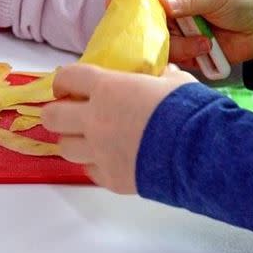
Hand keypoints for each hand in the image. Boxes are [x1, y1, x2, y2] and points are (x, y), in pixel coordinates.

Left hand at [42, 63, 196, 193]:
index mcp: (107, 89)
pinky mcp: (110, 178)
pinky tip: (110, 158)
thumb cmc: (187, 109)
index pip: (67, 78)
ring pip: (64, 148)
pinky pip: (89, 170)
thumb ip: (162, 77)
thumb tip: (164, 74)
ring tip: (89, 139)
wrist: (200, 152)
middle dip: (56, 113)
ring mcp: (99, 152)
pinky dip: (94, 164)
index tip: (67, 86)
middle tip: (69, 114)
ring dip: (73, 140)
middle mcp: (94, 120)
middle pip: (52, 117)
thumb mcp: (175, 81)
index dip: (63, 81)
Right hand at [119, 0, 252, 65]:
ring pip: (155, 38)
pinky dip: (185, 55)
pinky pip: (169, 54)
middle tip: (169, 29)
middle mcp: (169, 0)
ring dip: (178, 43)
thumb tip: (162, 2)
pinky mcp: (182, 46)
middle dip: (153, 25)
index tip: (115, 2)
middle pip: (141, 14)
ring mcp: (174, 25)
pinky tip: (204, 49)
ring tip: (203, 41)